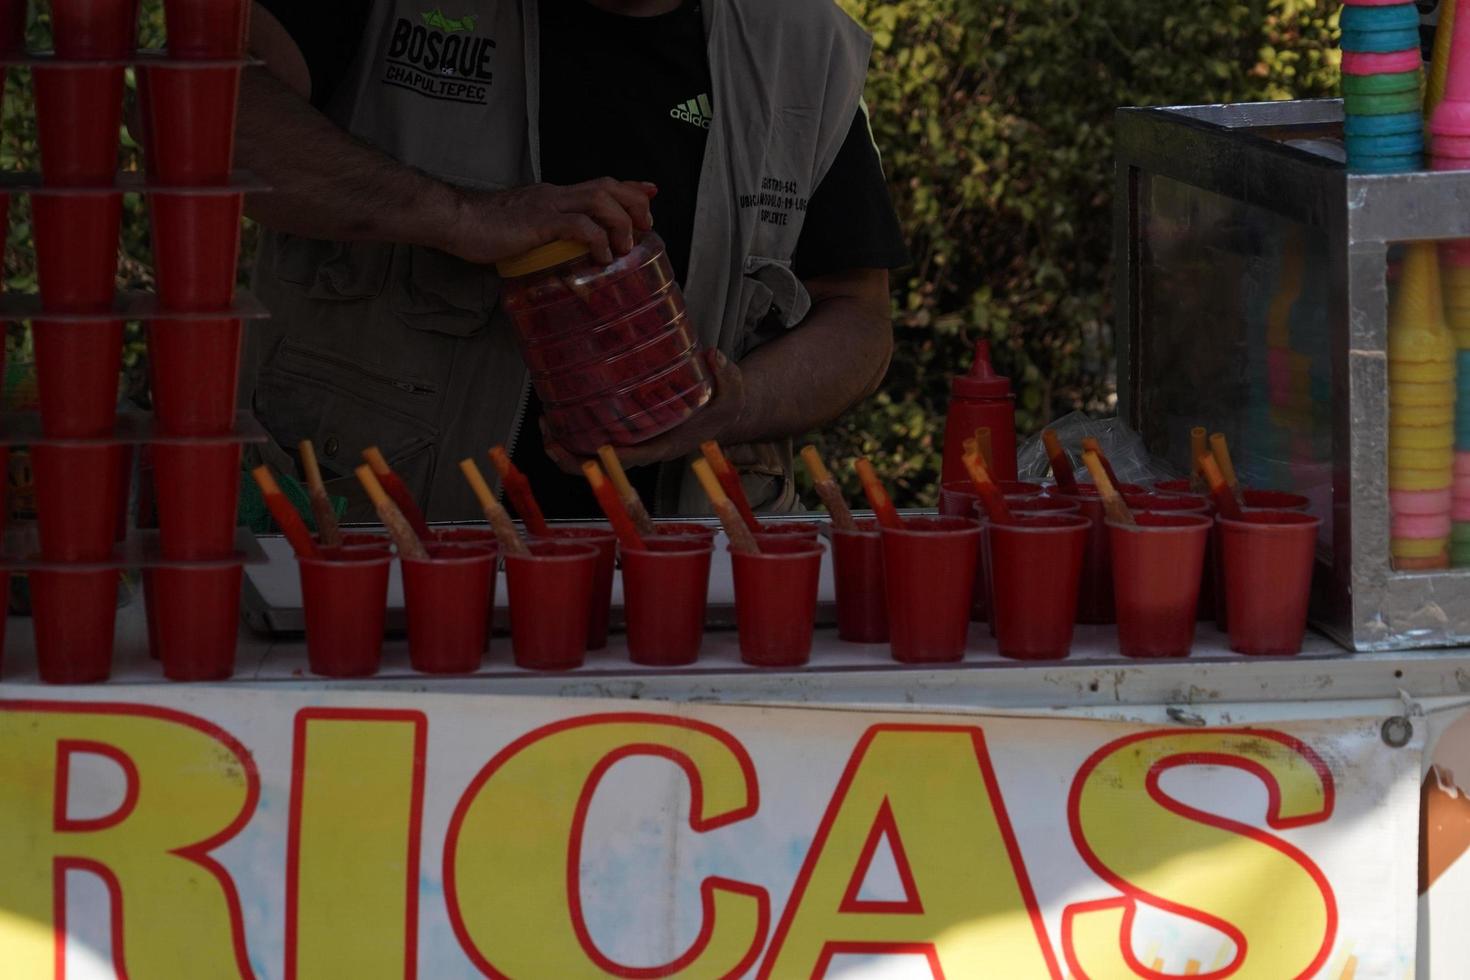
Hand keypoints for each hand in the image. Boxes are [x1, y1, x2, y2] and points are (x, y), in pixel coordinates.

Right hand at [445, 178, 656, 265]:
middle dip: (634, 202)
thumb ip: (544, 238)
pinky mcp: (540, 221)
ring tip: (624, 246)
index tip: (650, 191)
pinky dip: (597, 239)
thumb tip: (561, 259)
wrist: (455, 220)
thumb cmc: (482, 230)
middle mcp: (555, 195)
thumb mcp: (523, 232)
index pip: (599, 183)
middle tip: (646, 225)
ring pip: (600, 200)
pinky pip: (580, 225)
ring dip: (620, 223)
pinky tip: (600, 256)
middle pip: (608, 185)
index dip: (629, 186)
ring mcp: (548, 205)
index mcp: (553, 196)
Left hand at [542, 349, 746, 474]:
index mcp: (667, 445)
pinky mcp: (624, 432)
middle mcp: (644, 449)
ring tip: (544, 423)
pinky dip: (571, 434)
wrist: (717, 412)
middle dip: (573, 458)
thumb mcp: (731, 393)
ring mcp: (631, 444)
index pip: (637, 457)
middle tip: (550, 435)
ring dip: (564, 448)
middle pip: (603, 466)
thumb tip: (713, 356)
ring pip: (592, 458)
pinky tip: (556, 414)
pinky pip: (593, 441)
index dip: (612, 458)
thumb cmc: (721, 406)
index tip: (592, 449)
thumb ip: (726, 376)